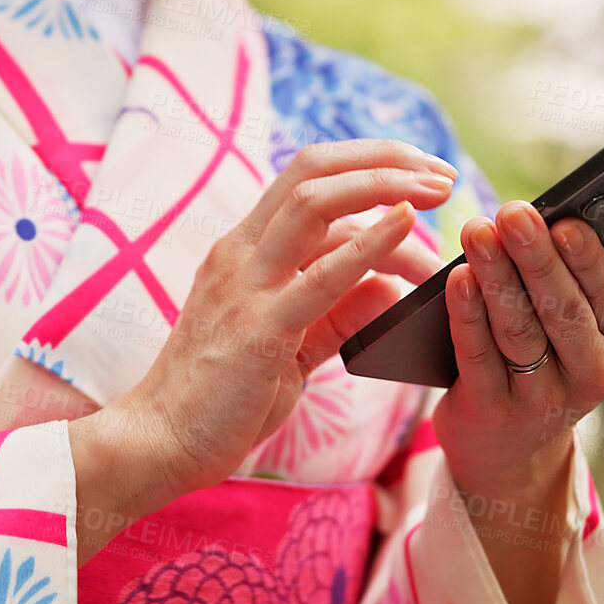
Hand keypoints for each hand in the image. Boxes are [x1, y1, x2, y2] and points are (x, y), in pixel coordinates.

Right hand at [108, 138, 458, 499]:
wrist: (161, 443)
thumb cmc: (221, 399)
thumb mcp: (290, 347)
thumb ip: (337, 314)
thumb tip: (389, 289)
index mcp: (244, 251)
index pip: (307, 178)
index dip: (367, 163)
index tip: (420, 173)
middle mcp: (242, 254)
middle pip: (312, 171)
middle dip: (384, 160)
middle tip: (442, 176)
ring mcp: (246, 285)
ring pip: (314, 203)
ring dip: (384, 187)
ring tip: (436, 195)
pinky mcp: (259, 328)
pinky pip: (320, 275)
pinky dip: (368, 242)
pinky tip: (405, 225)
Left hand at [432, 201, 603, 498]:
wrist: (509, 445)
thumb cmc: (555, 359)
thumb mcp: (598, 327)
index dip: (588, 258)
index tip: (566, 221)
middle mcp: (591, 375)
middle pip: (562, 309)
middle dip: (535, 257)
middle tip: (513, 212)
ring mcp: (541, 399)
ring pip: (519, 331)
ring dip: (496, 277)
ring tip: (478, 232)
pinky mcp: (492, 410)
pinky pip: (478, 355)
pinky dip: (467, 314)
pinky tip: (458, 278)